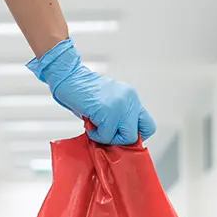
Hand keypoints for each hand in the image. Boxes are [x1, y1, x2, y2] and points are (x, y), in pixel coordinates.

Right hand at [27, 38, 155, 145]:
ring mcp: (120, 106)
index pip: (147, 125)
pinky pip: (106, 135)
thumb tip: (118, 138)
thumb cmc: (82, 91)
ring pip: (124, 138)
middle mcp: (130, 101)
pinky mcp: (107, 111)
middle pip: (136, 135)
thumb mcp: (108, 103)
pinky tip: (89, 123)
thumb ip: (118, 118)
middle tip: (106, 133)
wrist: (68, 77)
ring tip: (95, 126)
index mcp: (131, 98)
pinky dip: (95, 135)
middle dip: (119, 140)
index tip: (119, 135)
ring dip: (107, 137)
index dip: (133, 135)